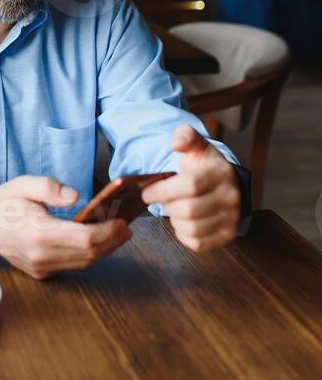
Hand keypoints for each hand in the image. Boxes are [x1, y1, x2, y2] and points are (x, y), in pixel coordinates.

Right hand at [0, 174, 131, 278]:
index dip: (108, 232)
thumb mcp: (25, 184)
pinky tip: (96, 242)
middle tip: (126, 228)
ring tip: (117, 235)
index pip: (85, 238)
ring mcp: (41, 267)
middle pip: (89, 254)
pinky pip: (72, 266)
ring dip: (103, 250)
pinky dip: (88, 255)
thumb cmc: (5, 203)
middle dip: (112, 242)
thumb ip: (51, 187)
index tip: (122, 222)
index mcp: (39, 233)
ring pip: (83, 263)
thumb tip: (76, 196)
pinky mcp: (41, 272)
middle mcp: (42, 255)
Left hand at [141, 124, 240, 250]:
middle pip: (189, 210)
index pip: (190, 185)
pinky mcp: (228, 235)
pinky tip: (181, 221)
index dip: (163, 190)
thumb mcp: (195, 145)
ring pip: (192, 228)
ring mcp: (232, 218)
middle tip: (160, 200)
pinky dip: (183, 234)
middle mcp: (231, 197)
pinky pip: (198, 243)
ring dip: (174, 220)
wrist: (226, 183)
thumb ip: (185, 136)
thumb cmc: (204, 164)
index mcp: (220, 173)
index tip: (148, 192)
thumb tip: (176, 143)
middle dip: (166, 206)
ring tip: (172, 208)